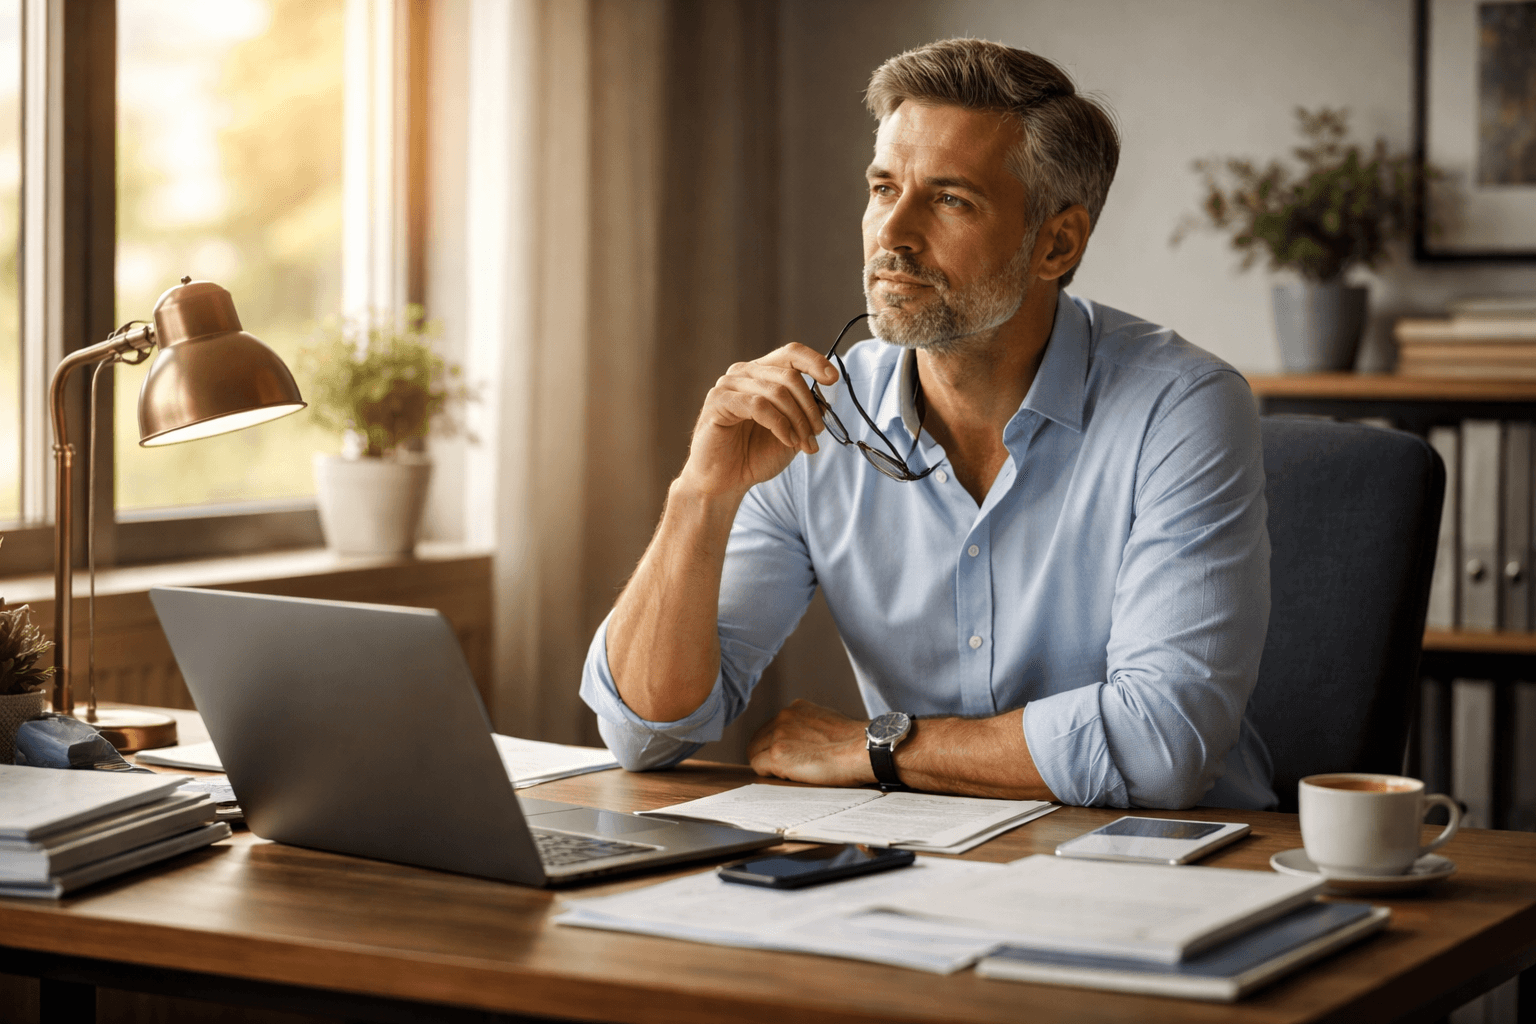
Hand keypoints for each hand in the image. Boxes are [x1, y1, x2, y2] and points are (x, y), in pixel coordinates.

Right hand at [676, 345, 838, 499]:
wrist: (724, 482)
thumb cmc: (753, 456)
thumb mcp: (791, 432)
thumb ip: (805, 413)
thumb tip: (824, 400)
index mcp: (761, 374)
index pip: (791, 354)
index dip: (815, 362)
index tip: (833, 379)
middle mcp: (743, 373)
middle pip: (789, 376)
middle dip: (809, 407)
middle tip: (816, 433)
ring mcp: (728, 385)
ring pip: (777, 391)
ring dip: (797, 420)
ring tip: (802, 443)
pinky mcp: (718, 401)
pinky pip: (759, 405)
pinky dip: (779, 424)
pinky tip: (786, 439)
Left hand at [746, 699, 874, 786]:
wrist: (862, 749)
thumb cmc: (854, 742)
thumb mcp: (828, 721)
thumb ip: (809, 726)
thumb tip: (802, 739)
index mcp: (796, 708)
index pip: (772, 728)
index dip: (777, 745)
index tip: (788, 757)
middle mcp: (783, 716)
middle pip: (759, 739)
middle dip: (768, 754)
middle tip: (787, 769)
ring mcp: (778, 734)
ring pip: (756, 753)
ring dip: (769, 765)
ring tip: (792, 774)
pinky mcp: (777, 754)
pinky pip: (759, 767)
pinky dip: (770, 775)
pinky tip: (790, 777)